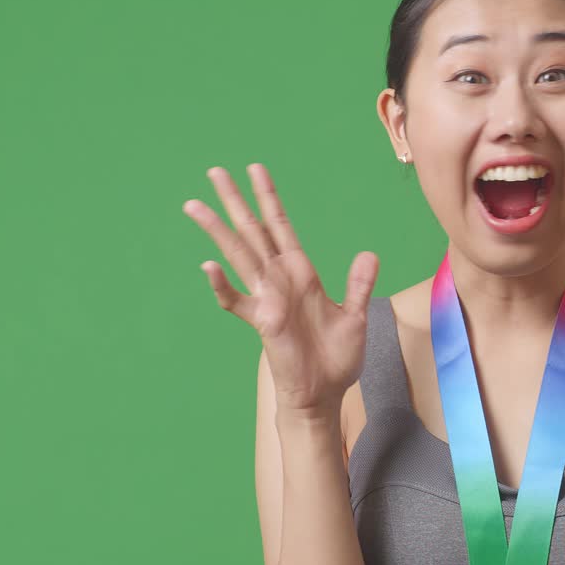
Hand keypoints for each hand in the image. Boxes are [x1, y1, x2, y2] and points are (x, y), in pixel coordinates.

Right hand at [182, 163, 378, 421]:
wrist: (325, 395)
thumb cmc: (336, 358)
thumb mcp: (355, 316)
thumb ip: (359, 284)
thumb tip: (368, 254)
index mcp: (300, 273)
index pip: (281, 226)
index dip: (268, 198)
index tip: (255, 169)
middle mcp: (279, 280)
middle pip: (252, 232)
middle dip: (234, 202)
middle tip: (214, 171)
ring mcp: (268, 299)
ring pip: (239, 256)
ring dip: (218, 231)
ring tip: (195, 206)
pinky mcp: (263, 322)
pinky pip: (238, 301)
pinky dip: (222, 286)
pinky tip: (208, 268)